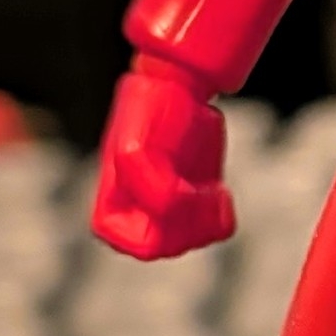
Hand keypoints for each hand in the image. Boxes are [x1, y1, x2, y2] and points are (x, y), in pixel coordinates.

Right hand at [91, 58, 234, 259]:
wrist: (178, 88)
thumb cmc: (146, 113)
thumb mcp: (131, 147)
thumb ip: (142, 184)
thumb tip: (171, 207)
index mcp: (113, 212)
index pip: (143, 247)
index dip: (163, 228)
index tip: (173, 194)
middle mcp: (140, 218)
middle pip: (172, 247)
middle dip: (189, 219)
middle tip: (196, 188)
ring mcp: (171, 213)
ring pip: (196, 241)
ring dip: (207, 215)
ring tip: (209, 187)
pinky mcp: (199, 203)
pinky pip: (218, 230)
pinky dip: (222, 213)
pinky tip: (217, 189)